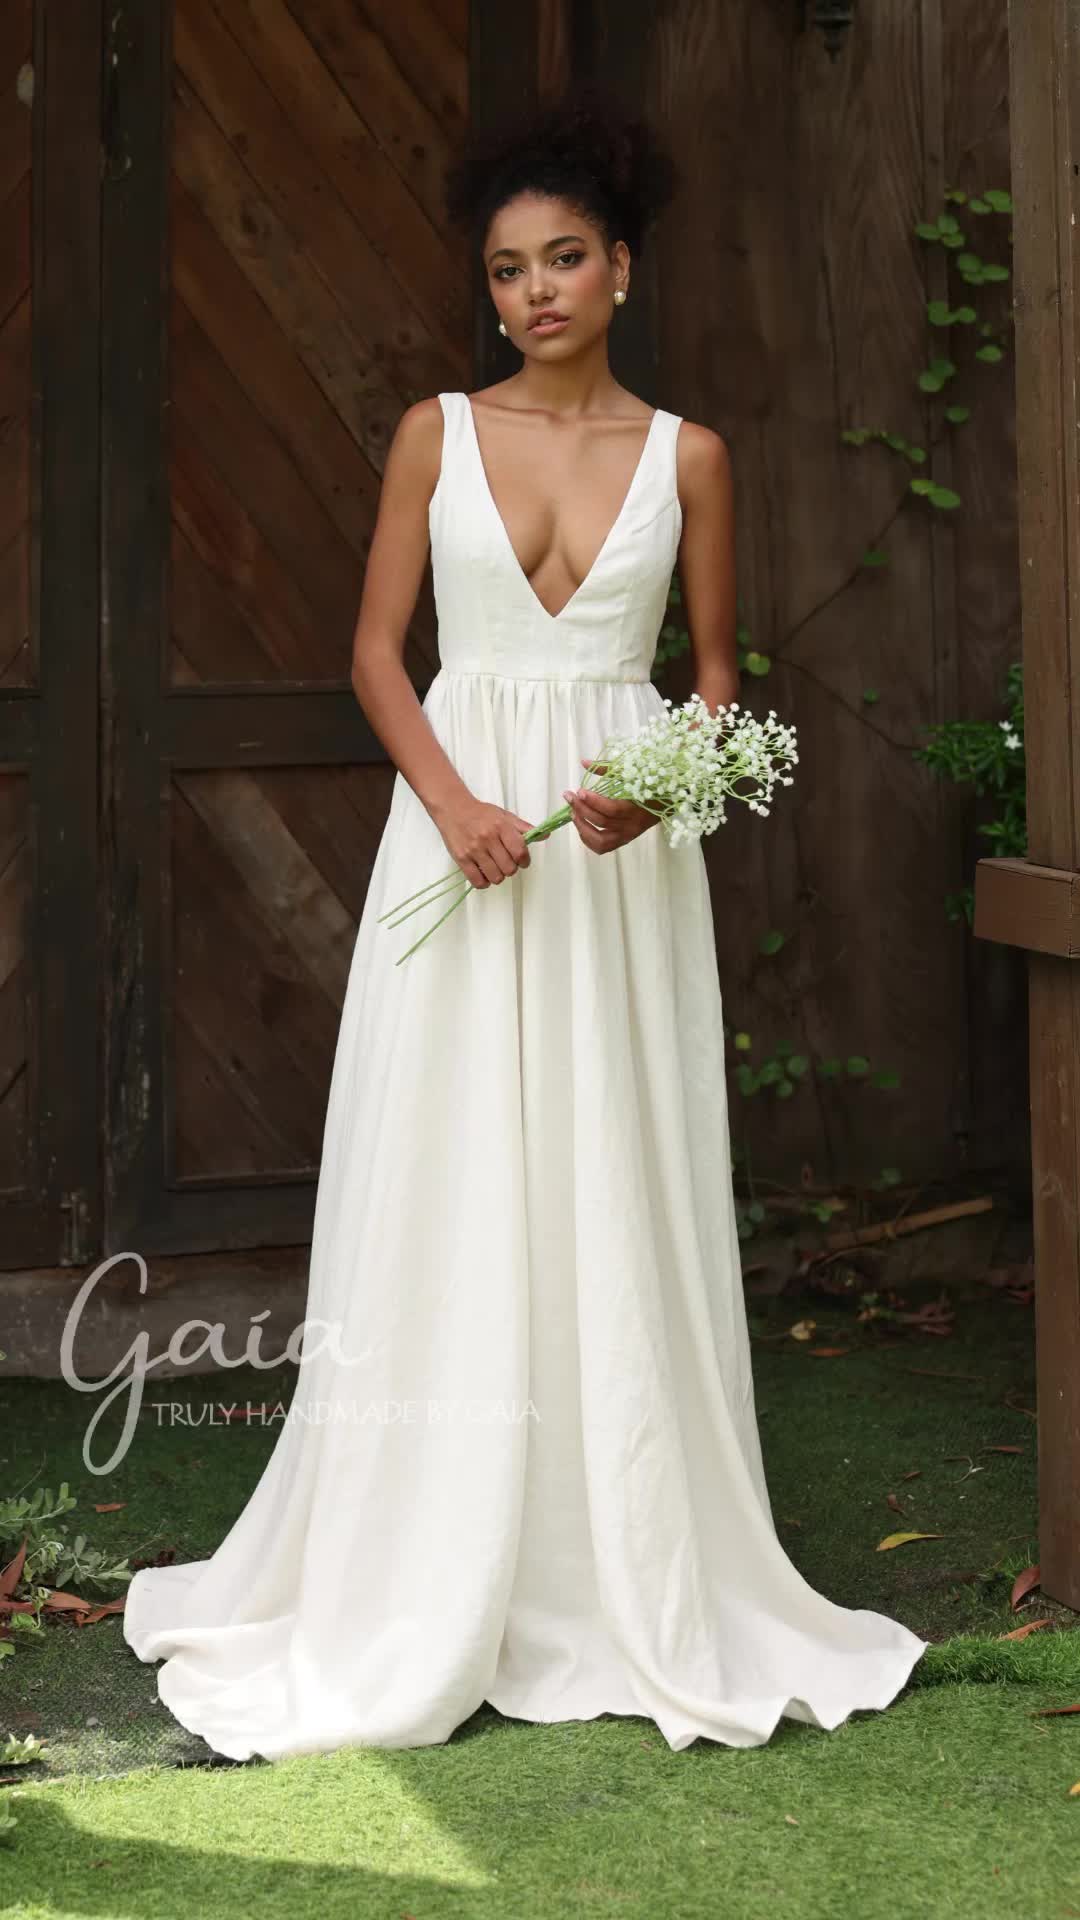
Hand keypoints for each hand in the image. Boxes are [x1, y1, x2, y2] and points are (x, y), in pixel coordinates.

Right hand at [433, 793, 547, 889]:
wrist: (453, 809)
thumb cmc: (481, 813)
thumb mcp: (505, 816)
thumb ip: (524, 827)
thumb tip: (545, 835)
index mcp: (501, 827)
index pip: (520, 852)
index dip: (525, 861)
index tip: (522, 861)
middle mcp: (488, 839)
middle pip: (509, 868)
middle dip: (512, 869)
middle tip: (507, 863)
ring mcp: (474, 850)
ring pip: (495, 877)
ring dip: (499, 876)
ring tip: (495, 868)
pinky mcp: (462, 859)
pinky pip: (477, 881)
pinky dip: (484, 882)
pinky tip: (484, 874)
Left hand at [562, 757, 656, 854]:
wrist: (667, 803)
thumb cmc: (649, 785)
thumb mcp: (632, 774)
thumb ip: (607, 769)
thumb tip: (583, 762)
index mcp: (637, 808)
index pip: (611, 809)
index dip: (593, 801)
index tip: (579, 791)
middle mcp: (632, 826)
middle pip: (602, 822)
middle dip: (581, 808)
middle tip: (569, 796)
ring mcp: (627, 836)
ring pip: (600, 840)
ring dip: (582, 826)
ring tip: (572, 812)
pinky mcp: (623, 841)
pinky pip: (602, 847)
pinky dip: (588, 839)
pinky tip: (580, 826)